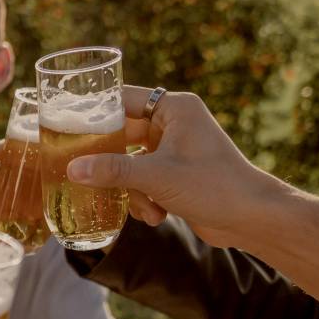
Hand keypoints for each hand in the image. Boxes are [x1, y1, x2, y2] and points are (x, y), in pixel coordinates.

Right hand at [65, 85, 286, 246]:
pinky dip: (144, 198)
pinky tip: (156, 215)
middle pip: (123, 135)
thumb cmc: (213, 185)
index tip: (68, 127)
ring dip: (132, 189)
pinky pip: (143, 180)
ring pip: (131, 163)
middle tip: (86, 174)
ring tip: (146, 206)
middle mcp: (174, 124)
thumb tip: (72, 169)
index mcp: (175, 109)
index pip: (123, 99)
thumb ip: (113, 170)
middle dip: (111, 163)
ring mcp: (175, 150)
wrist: (251, 218)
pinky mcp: (176, 174)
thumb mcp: (157, 177)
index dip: (95, 112)